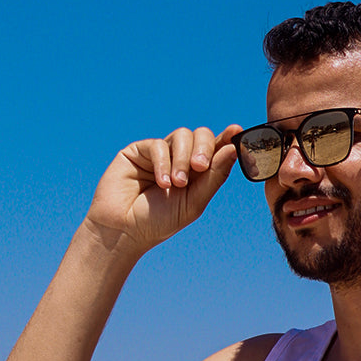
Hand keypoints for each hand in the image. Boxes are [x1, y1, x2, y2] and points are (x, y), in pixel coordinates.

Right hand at [84, 124, 241, 255]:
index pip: (216, 151)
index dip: (227, 139)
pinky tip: (161, 183)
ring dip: (182, 159)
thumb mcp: (194, 202)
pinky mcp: (140, 150)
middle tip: (199, 167)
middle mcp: (180, 160)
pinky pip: (159, 145)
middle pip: (201, 136)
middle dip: (204, 148)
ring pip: (182, 135)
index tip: (236, 131)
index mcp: (198, 174)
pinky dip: (163, 163)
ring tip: (176, 184)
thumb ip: (214, 176)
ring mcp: (161, 153)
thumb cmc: (160, 222)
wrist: (124, 230)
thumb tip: (233, 149)